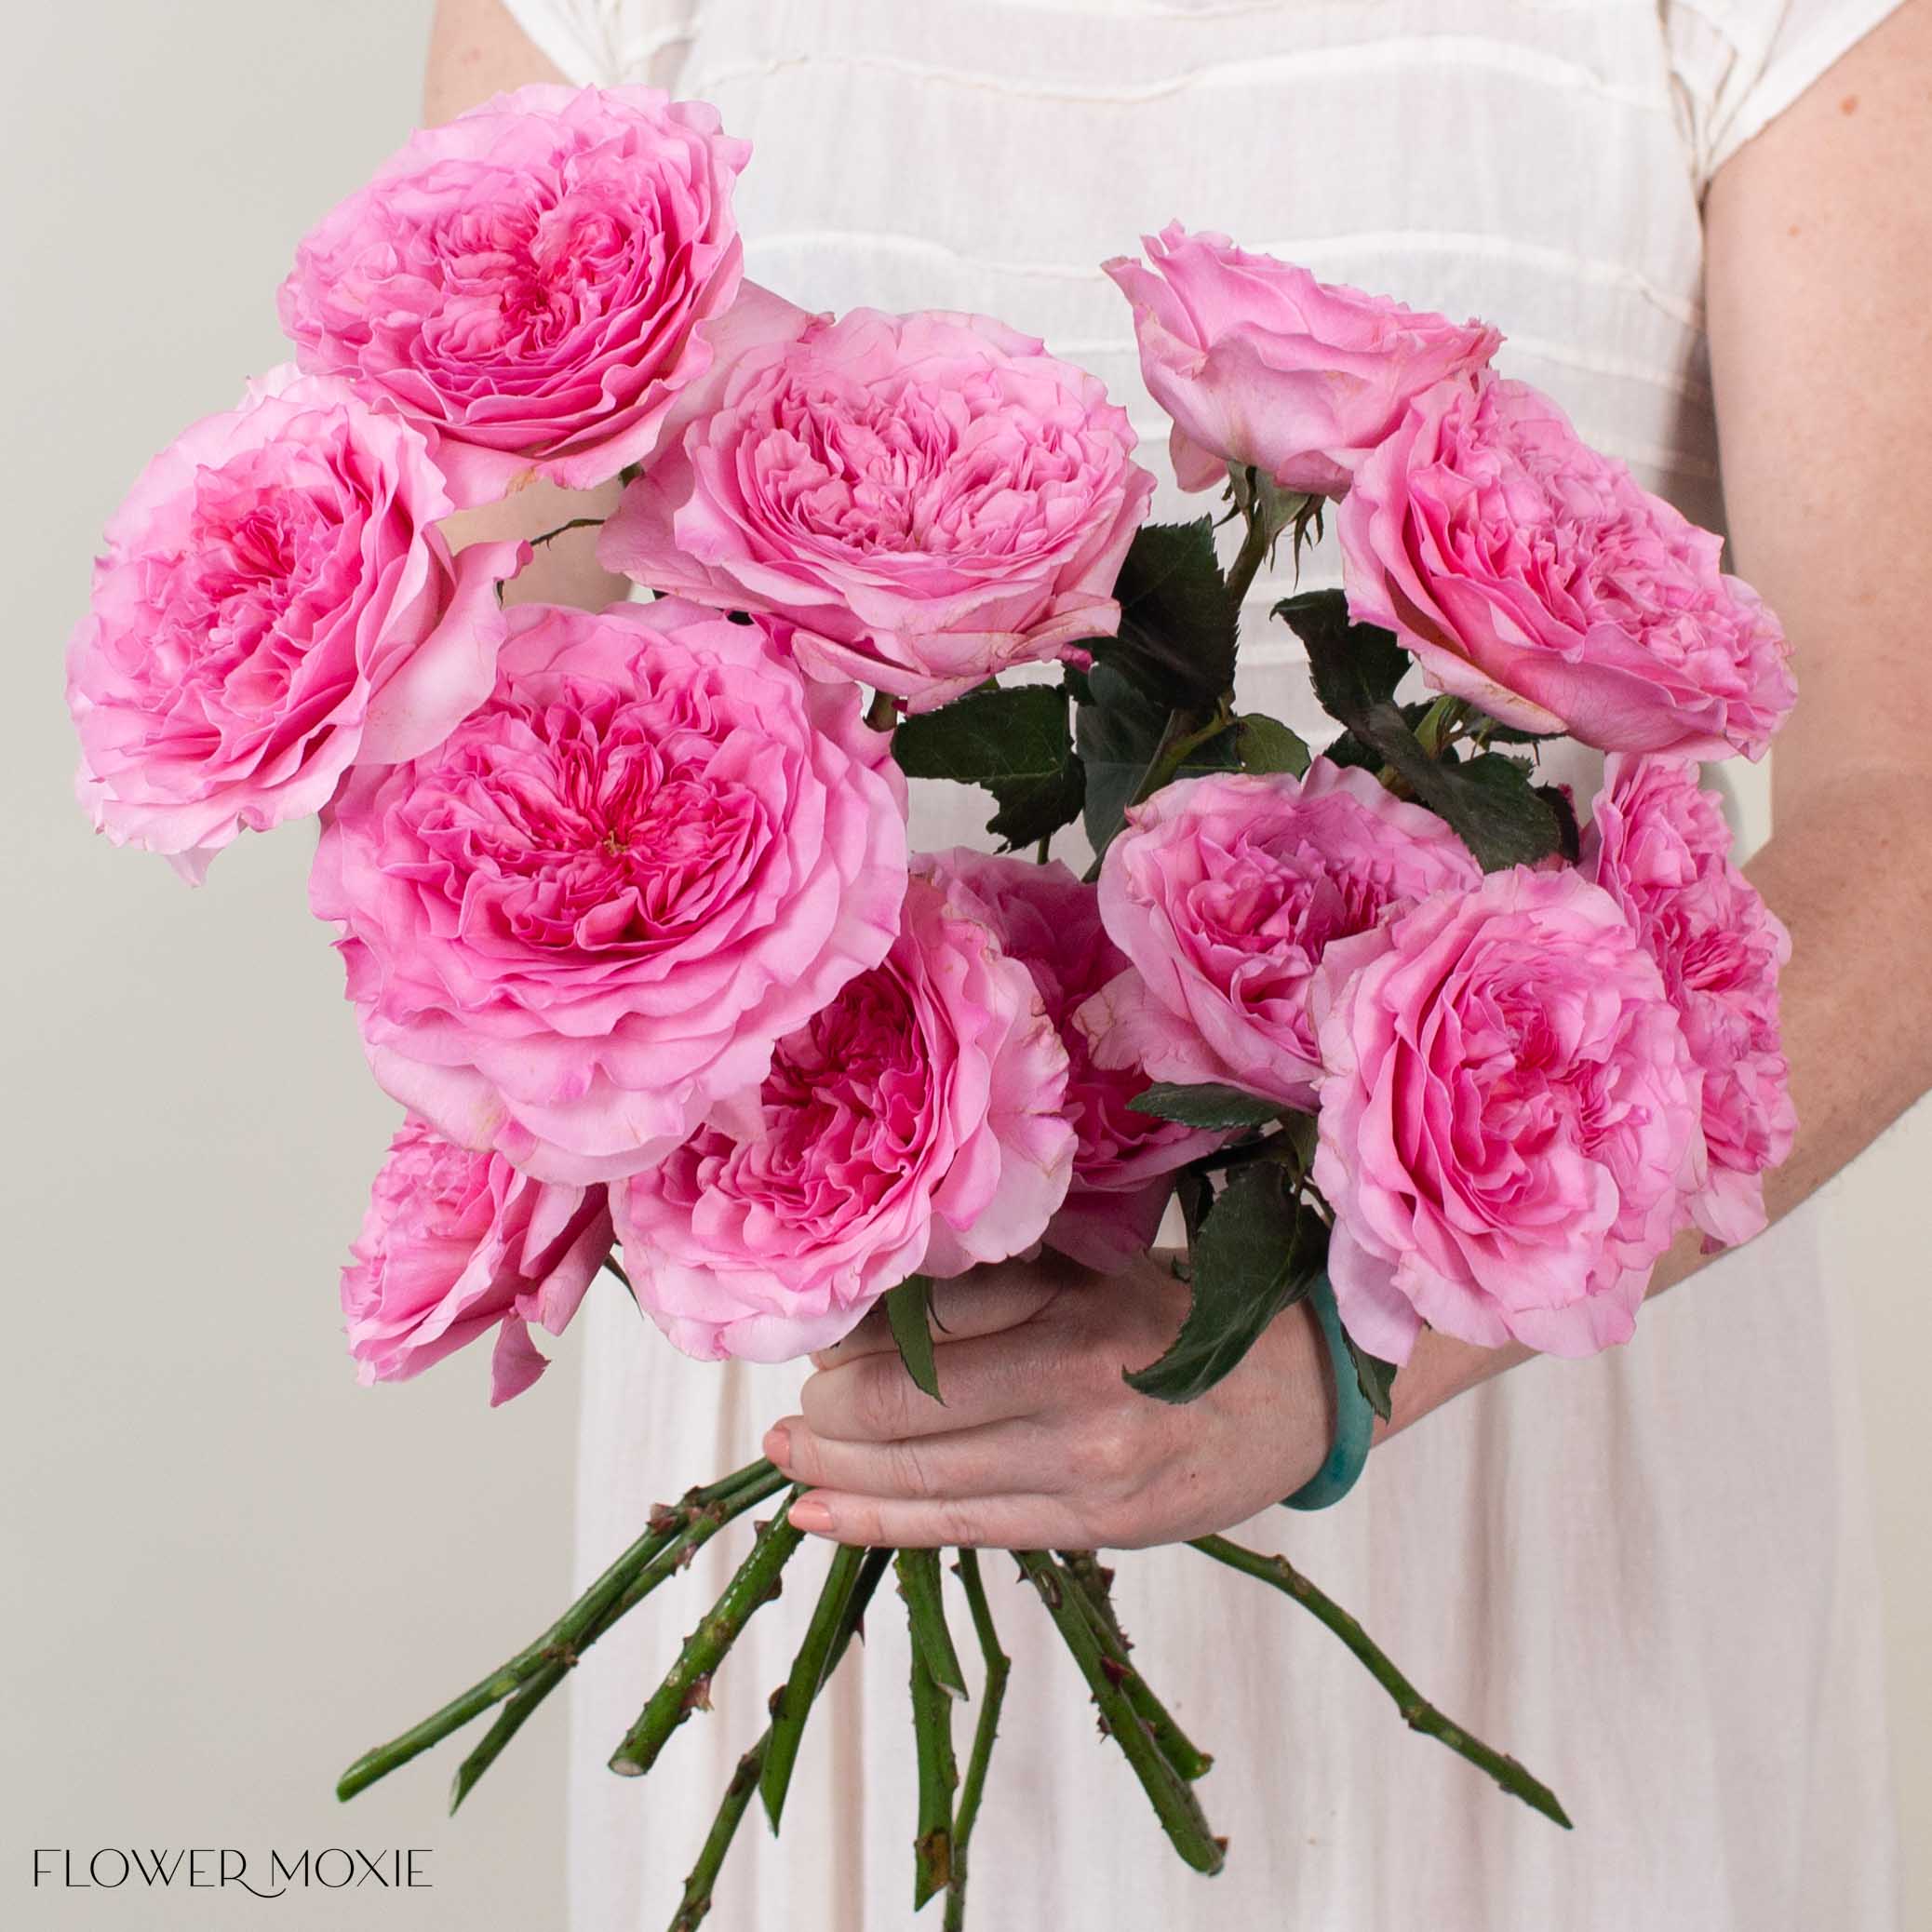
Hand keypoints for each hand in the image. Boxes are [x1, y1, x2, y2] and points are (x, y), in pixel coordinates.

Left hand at [763, 1249, 1335, 1548]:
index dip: (853, 1337)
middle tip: (794, 1403)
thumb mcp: (1100, 1268)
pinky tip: (817, 1517)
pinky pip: (962, 1530)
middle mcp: (1077, 1392)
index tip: (820, 1336)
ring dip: (835, 1473)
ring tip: (784, 1458)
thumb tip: (875, 1307)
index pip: (926, 1327)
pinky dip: (877, 1524)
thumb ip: (998, 1286)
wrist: (1306, 1390)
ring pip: (922, 1480)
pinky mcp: (1093, 1526)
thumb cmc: (1193, 1312)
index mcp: (1078, 1311)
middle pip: (907, 1408)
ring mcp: (1085, 1471)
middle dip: (829, 1412)